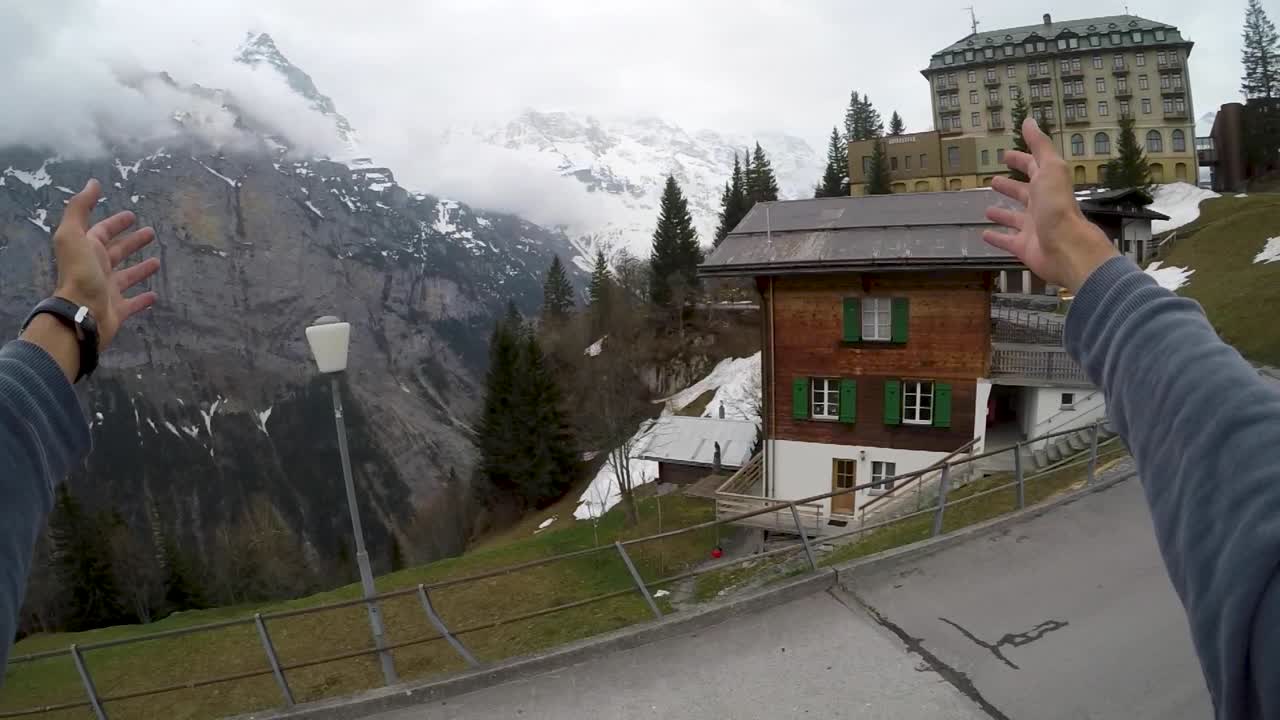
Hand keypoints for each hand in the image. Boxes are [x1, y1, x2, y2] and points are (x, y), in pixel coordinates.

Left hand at [52, 179, 159, 348]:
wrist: (81, 313)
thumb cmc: (80, 273)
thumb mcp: (74, 235)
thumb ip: (80, 208)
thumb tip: (93, 183)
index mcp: (87, 250)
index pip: (102, 232)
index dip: (116, 223)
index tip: (132, 214)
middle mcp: (96, 269)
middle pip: (116, 252)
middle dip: (132, 242)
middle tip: (151, 232)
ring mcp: (107, 290)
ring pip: (127, 276)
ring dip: (140, 268)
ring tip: (157, 260)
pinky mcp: (118, 309)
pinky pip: (133, 303)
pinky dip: (144, 299)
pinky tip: (155, 294)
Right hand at [983, 118, 1117, 291]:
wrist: (1065, 247)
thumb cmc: (1057, 206)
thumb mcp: (1050, 168)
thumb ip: (1040, 146)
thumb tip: (1029, 121)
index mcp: (1047, 185)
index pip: (1033, 168)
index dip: (1020, 160)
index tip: (1006, 155)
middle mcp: (1041, 205)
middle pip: (1023, 193)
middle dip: (1010, 186)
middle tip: (993, 181)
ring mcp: (1032, 228)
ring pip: (1014, 218)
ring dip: (1002, 212)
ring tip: (987, 209)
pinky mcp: (1023, 247)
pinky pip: (1007, 241)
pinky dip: (996, 238)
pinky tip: (984, 235)